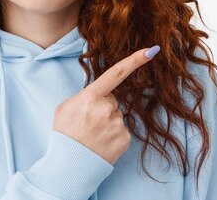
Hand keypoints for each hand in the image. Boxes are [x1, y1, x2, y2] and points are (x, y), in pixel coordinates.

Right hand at [52, 46, 159, 164]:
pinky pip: (121, 130)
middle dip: (103, 108)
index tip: (152, 50)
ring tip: (91, 136)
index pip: (116, 73)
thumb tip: (100, 96)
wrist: (68, 166)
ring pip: (117, 116)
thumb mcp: (65, 107)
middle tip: (87, 123)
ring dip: (107, 123)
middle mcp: (107, 108)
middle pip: (112, 101)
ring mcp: (117, 124)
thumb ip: (84, 96)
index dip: (135, 60)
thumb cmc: (64, 134)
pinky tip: (100, 143)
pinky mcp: (124, 139)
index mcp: (91, 97)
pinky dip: (113, 136)